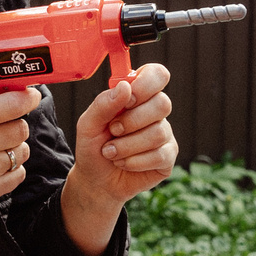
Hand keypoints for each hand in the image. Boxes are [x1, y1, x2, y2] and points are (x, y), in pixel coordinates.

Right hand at [0, 87, 38, 209]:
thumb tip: (7, 86)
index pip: (13, 105)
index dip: (28, 98)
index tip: (31, 96)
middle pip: (21, 129)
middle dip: (16, 125)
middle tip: (4, 126)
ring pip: (23, 151)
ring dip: (14, 147)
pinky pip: (20, 173)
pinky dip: (12, 168)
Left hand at [66, 62, 175, 206]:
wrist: (95, 180)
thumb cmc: (93, 147)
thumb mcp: (88, 124)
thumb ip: (103, 104)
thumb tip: (126, 87)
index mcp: (136, 95)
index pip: (156, 74)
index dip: (146, 84)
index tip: (128, 99)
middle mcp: (154, 111)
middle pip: (162, 103)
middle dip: (132, 121)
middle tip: (113, 130)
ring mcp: (164, 133)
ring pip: (158, 132)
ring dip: (127, 146)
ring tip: (111, 152)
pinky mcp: (168, 156)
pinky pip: (160, 155)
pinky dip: (134, 161)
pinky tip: (124, 163)